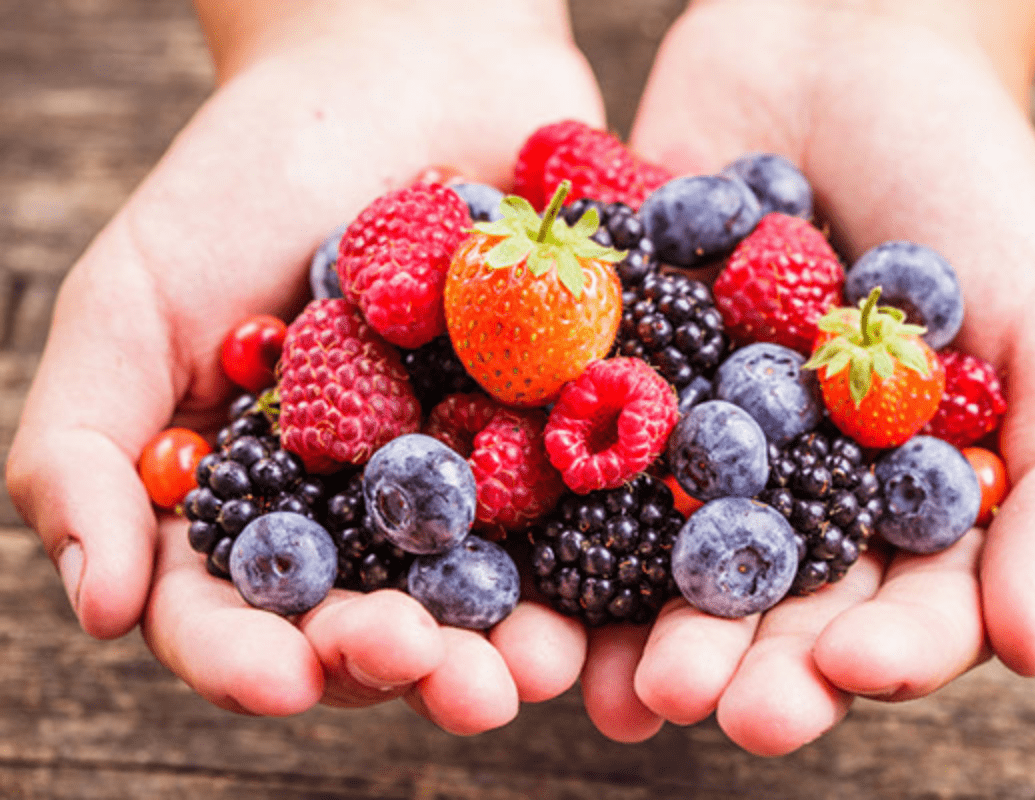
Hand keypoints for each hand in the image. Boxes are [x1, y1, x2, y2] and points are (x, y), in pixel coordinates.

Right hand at [5, 0, 601, 729]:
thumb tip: (98, 607)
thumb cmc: (245, 182)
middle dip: (411, 667)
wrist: (399, 73)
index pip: (240, 615)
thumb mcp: (135, 299)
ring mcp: (475, 480)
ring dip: (518, 643)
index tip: (284, 679)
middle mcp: (370, 515)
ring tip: (543, 670)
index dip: (251, 659)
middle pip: (380, 624)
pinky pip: (594, 501)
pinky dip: (610, 547)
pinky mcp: (569, 430)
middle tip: (450, 687)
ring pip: (493, 590)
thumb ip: (87, 447)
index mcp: (261, 505)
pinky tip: (627, 585)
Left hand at [579, 0, 1034, 754]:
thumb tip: (1032, 649)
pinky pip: (587, 465)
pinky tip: (537, 577)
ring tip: (619, 682)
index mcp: (913, 507)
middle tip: (701, 699)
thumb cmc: (974, 187)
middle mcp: (805, 496)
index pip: (907, 611)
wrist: (839, 49)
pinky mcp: (621, 388)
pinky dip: (564, 519)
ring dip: (644, 627)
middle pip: (778, 609)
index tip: (844, 672)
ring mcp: (706, 448)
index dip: (882, 654)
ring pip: (674, 562)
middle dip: (745, 661)